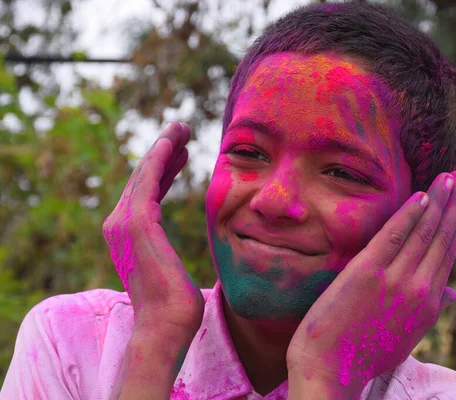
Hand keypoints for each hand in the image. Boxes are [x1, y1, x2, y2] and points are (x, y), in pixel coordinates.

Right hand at [102, 121, 203, 334]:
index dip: (164, 169)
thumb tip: (174, 251)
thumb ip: (166, 250)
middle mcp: (118, 224)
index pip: (147, 192)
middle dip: (163, 151)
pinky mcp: (137, 222)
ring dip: (163, 147)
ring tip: (180, 127)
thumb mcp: (171, 267)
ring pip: (144, 174)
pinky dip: (158, 159)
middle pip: (143, 178)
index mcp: (128, 235)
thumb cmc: (174, 305)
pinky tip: (172, 143)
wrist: (166, 326)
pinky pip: (147, 180)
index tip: (183, 152)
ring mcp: (124, 223)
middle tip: (181, 130)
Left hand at [287, 171, 455, 398]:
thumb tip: (454, 292)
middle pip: (441, 238)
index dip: (455, 224)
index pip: (448, 254)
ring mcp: (395, 279)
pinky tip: (421, 195)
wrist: (330, 367)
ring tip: (448, 177)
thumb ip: (433, 309)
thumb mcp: (408, 335)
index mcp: (429, 304)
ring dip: (438, 201)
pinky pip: (393, 235)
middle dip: (453, 204)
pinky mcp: (367, 271)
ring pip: (424, 232)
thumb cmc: (365, 352)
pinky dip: (409, 214)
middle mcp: (419, 289)